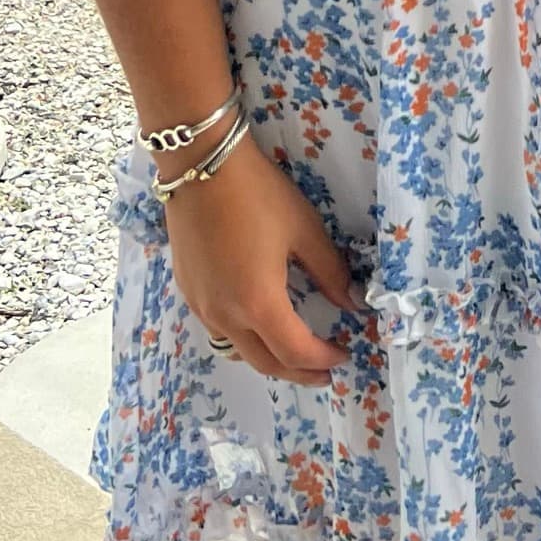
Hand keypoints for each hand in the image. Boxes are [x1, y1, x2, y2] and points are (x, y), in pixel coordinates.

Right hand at [161, 135, 360, 383]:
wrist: (200, 167)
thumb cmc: (259, 195)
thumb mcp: (304, 229)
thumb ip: (330, 271)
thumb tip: (352, 303)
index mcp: (258, 303)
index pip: (296, 352)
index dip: (323, 360)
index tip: (344, 354)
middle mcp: (225, 316)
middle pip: (265, 363)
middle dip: (298, 373)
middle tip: (324, 371)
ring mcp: (201, 306)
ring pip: (238, 351)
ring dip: (269, 358)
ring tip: (293, 350)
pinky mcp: (188, 292)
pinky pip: (219, 331)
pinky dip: (244, 339)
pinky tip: (258, 321)